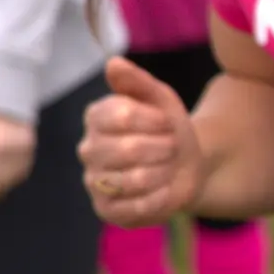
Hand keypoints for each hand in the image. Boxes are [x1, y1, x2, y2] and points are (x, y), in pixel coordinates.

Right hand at [81, 57, 205, 225]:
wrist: (185, 165)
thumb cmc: (168, 128)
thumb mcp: (161, 99)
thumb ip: (137, 81)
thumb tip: (112, 63)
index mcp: (96, 117)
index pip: (122, 115)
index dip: (155, 120)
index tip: (167, 122)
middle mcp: (88, 149)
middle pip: (129, 150)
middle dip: (163, 148)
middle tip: (172, 147)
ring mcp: (94, 182)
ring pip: (134, 180)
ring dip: (164, 172)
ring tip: (168, 167)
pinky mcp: (106, 210)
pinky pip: (136, 208)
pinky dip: (160, 197)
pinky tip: (164, 189)